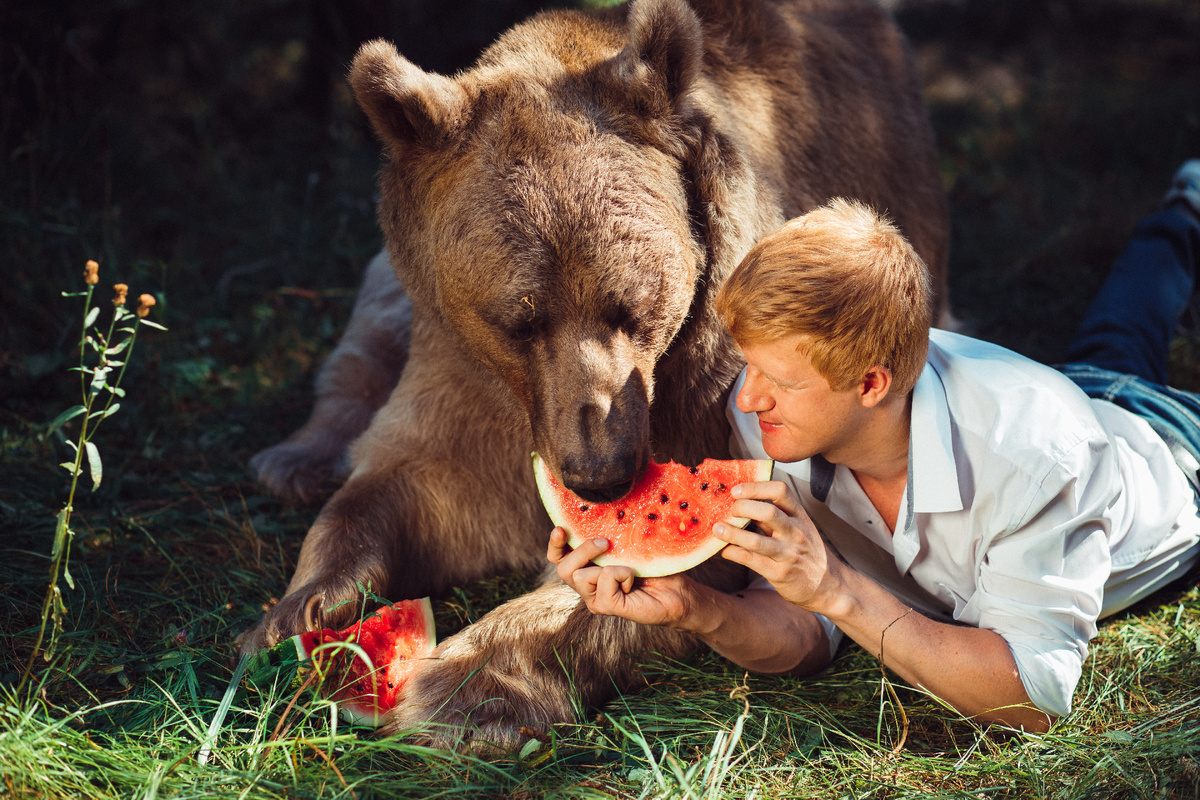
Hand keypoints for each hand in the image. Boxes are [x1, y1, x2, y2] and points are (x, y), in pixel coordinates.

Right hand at [547, 527, 696, 627]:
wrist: (678, 592)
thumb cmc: (654, 568)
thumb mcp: (627, 546)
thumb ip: (608, 538)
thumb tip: (596, 515)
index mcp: (587, 569)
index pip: (557, 558)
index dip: (554, 545)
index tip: (561, 529)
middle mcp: (587, 587)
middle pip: (563, 569)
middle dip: (581, 551)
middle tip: (604, 543)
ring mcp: (596, 600)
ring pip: (578, 576)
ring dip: (604, 564)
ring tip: (627, 566)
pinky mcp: (609, 607)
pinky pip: (603, 580)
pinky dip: (620, 573)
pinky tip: (634, 578)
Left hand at [713, 480, 841, 611]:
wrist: (827, 584)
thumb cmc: (806, 551)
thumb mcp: (797, 527)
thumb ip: (773, 515)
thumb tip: (741, 502)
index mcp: (799, 515)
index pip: (780, 491)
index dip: (755, 487)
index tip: (737, 489)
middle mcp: (795, 532)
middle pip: (767, 511)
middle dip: (742, 507)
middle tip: (728, 510)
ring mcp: (788, 553)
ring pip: (756, 540)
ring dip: (732, 533)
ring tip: (716, 529)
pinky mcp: (779, 573)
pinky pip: (751, 560)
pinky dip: (733, 553)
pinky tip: (723, 550)